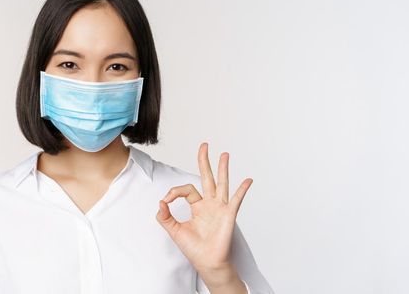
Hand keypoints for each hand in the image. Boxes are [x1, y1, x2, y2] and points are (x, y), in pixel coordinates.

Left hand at [156, 142, 253, 272]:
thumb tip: (160, 202)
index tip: (166, 200)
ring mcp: (220, 208)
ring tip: (224, 154)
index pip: (186, 190)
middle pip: (207, 178)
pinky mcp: (228, 215)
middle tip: (204, 145)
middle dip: (205, 161)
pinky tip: (248, 180)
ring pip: (221, 184)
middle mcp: (209, 204)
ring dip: (223, 169)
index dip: (174, 192)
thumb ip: (165, 217)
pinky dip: (242, 190)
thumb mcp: (174, 231)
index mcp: (197, 206)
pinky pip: (236, 200)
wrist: (207, 263)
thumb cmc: (194, 249)